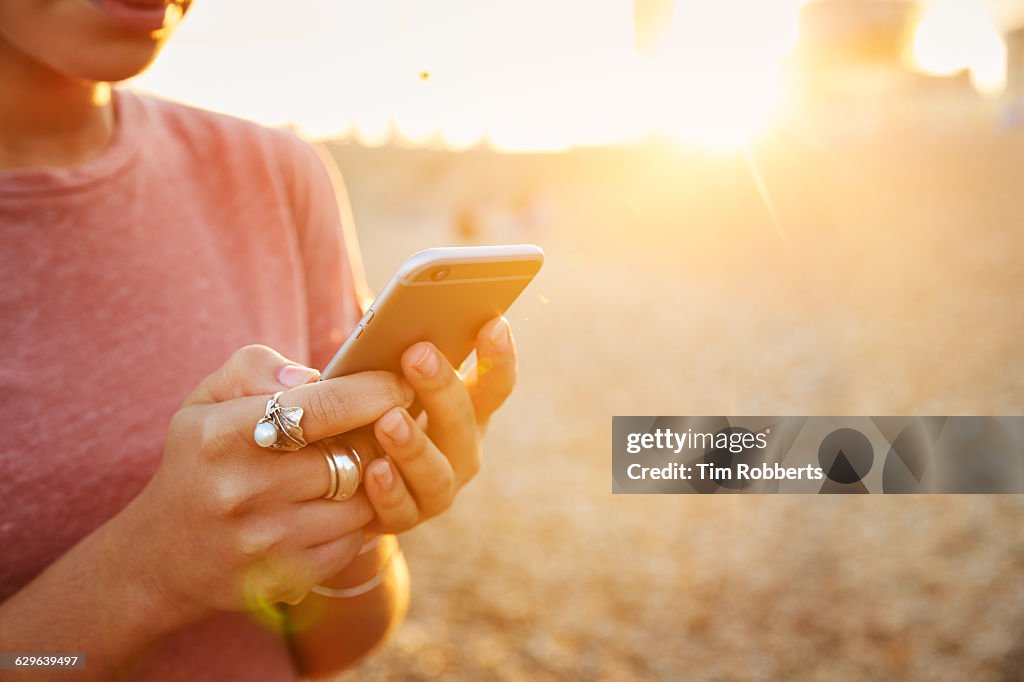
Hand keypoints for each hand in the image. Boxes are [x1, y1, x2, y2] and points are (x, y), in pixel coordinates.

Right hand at [125, 345, 412, 619]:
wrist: (162, 555)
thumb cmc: (199, 461)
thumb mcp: (206, 401)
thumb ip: (255, 367)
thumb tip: (312, 375)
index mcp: (224, 435)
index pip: (324, 406)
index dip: (374, 392)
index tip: (398, 384)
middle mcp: (244, 490)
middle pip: (352, 453)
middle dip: (375, 436)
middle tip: (379, 426)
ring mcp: (266, 540)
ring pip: (360, 500)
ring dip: (367, 480)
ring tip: (351, 465)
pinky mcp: (286, 577)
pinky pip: (352, 540)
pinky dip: (352, 521)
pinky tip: (332, 507)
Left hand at [359, 317, 516, 532]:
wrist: (343, 475)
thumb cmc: (368, 408)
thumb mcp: (382, 377)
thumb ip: (393, 353)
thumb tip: (392, 319)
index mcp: (467, 409)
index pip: (495, 384)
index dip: (499, 357)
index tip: (493, 323)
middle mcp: (463, 449)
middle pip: (465, 420)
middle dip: (442, 386)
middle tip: (417, 354)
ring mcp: (439, 487)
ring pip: (438, 472)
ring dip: (415, 446)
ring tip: (389, 420)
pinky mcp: (405, 517)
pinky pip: (402, 509)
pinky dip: (390, 490)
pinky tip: (374, 469)